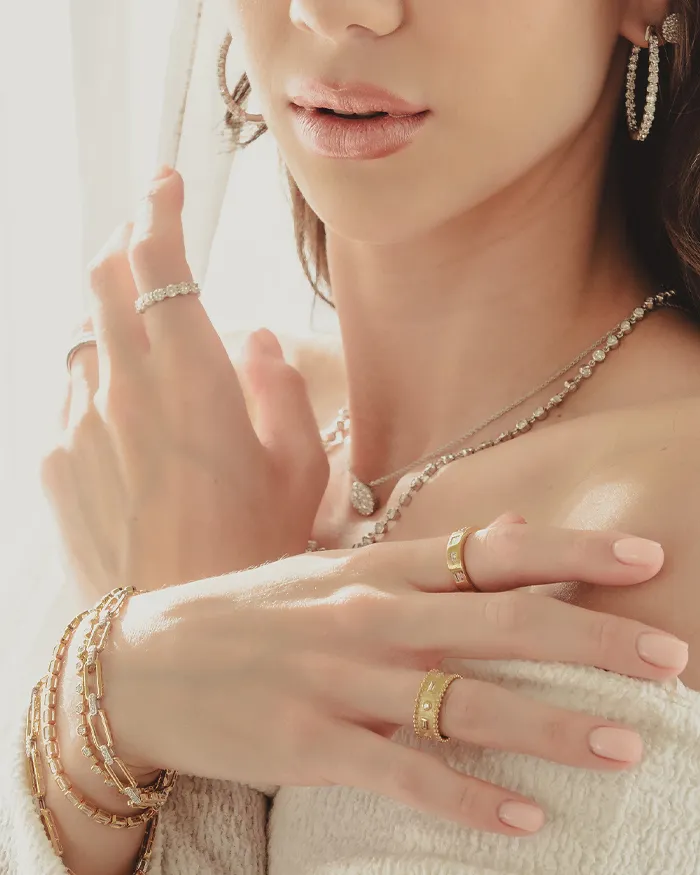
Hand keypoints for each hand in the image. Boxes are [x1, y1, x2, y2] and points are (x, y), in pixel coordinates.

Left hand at [39, 167, 328, 594]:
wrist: (174, 637)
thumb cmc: (252, 552)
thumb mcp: (297, 468)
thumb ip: (277, 387)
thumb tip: (252, 339)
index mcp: (192, 382)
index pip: (158, 264)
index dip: (159, 210)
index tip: (167, 186)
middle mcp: (123, 391)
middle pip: (104, 281)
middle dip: (126, 245)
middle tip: (151, 239)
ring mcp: (78, 428)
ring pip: (86, 340)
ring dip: (115, 324)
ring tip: (152, 352)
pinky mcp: (55, 467)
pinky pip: (72, 400)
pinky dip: (100, 387)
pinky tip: (131, 425)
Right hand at [105, 514, 687, 836]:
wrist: (143, 660)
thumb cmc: (247, 612)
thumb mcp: (329, 569)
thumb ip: (420, 558)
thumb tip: (508, 535)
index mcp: (374, 567)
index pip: (491, 553)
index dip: (571, 553)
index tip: (644, 559)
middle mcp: (367, 615)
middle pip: (499, 623)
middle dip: (593, 639)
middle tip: (671, 658)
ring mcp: (339, 680)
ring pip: (465, 701)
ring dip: (552, 725)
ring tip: (627, 744)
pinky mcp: (310, 744)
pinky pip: (406, 777)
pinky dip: (469, 800)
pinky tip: (528, 820)